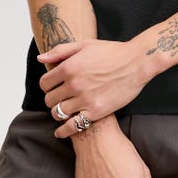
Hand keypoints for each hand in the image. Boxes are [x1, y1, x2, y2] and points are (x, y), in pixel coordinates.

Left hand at [39, 38, 156, 136]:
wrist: (137, 62)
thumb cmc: (113, 52)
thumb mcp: (85, 45)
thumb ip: (60, 51)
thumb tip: (41, 59)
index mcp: (69, 67)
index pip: (44, 83)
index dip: (47, 85)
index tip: (54, 86)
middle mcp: (74, 84)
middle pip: (49, 99)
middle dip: (53, 98)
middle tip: (61, 97)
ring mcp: (84, 99)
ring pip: (58, 113)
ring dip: (59, 112)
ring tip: (66, 109)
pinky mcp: (95, 112)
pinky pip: (72, 126)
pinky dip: (64, 131)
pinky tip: (62, 131)